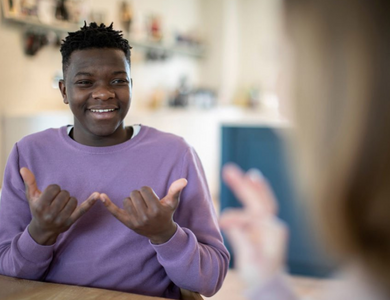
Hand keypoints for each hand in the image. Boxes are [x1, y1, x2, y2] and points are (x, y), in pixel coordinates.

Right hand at [20, 167, 98, 245]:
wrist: (42, 230)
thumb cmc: (37, 209)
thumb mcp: (31, 197)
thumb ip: (29, 182)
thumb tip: (23, 168)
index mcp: (40, 206)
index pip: (54, 188)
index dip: (54, 189)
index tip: (51, 195)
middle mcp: (50, 214)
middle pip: (64, 194)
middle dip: (62, 194)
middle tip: (56, 201)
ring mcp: (61, 219)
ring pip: (73, 200)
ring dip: (69, 200)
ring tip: (62, 205)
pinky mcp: (71, 221)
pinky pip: (82, 209)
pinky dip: (90, 202)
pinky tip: (97, 195)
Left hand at [100, 179, 187, 243]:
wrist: (160, 232)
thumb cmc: (166, 213)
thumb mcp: (172, 202)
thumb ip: (176, 190)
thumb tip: (184, 180)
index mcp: (156, 209)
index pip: (145, 189)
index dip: (147, 191)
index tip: (151, 198)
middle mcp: (145, 216)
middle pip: (135, 193)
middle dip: (140, 195)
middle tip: (145, 203)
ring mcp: (135, 221)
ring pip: (127, 200)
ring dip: (132, 201)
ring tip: (140, 207)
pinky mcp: (127, 223)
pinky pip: (115, 212)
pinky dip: (108, 204)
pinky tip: (100, 196)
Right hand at [219, 164, 287, 287]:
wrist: (269, 282)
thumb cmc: (259, 273)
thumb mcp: (249, 258)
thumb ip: (241, 237)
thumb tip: (227, 220)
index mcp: (272, 230)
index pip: (251, 214)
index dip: (235, 217)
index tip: (222, 222)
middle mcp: (273, 223)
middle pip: (258, 199)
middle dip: (243, 184)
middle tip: (229, 170)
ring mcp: (270, 224)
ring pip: (260, 199)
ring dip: (249, 185)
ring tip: (241, 172)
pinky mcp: (265, 226)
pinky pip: (259, 204)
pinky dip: (254, 192)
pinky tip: (251, 182)